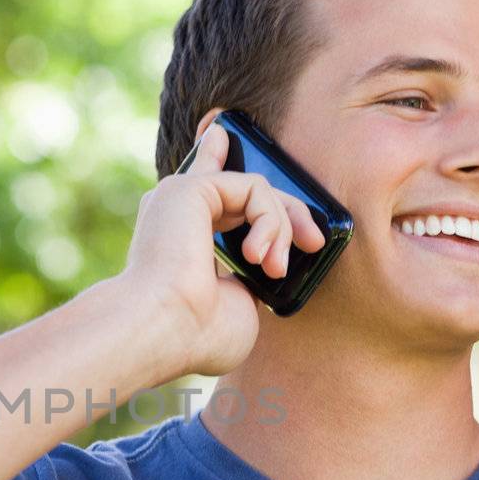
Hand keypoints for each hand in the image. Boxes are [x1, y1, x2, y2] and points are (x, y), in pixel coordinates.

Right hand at [116, 122, 325, 376]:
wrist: (164, 329)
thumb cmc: (196, 334)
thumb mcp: (239, 305)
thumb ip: (250, 280)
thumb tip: (265, 268)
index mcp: (181, 240)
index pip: (212, 191)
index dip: (222, 159)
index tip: (236, 146)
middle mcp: (176, 213)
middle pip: (243, 185)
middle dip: (288, 212)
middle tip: (314, 243)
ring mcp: (181, 196)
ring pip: (257, 189)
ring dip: (280, 227)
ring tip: (273, 267)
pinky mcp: (191, 187)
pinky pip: (255, 187)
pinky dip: (269, 220)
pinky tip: (257, 253)